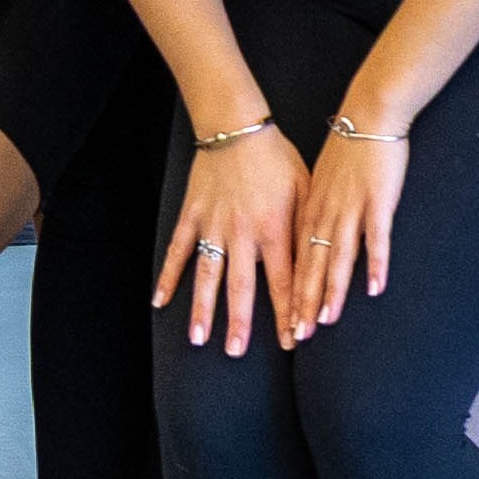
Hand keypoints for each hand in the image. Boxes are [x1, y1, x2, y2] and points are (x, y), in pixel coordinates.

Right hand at [157, 121, 304, 354]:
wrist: (238, 126)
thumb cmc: (277, 158)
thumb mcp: (304, 191)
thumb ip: (307, 229)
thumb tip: (319, 264)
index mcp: (275, 229)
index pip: (284, 282)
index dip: (288, 313)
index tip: (292, 341)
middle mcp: (243, 234)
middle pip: (241, 286)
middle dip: (240, 322)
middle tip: (236, 352)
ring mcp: (214, 226)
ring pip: (208, 275)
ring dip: (203, 309)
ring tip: (199, 339)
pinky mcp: (193, 216)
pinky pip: (177, 250)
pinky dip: (168, 276)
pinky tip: (159, 301)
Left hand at [289, 110, 408, 335]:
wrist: (368, 115)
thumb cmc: (346, 151)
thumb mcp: (318, 183)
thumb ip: (313, 213)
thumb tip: (308, 241)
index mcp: (308, 210)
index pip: (296, 260)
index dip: (290, 293)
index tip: (285, 322)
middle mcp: (324, 214)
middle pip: (312, 266)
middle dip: (304, 303)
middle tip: (298, 336)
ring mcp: (350, 209)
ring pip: (337, 258)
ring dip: (332, 290)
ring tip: (326, 321)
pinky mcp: (376, 202)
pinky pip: (375, 238)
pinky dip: (375, 263)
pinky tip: (374, 287)